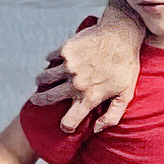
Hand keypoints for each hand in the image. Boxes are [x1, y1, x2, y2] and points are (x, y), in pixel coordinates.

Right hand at [32, 18, 142, 132]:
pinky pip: (51, 58)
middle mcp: (76, 84)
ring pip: (45, 78)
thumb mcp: (126, 95)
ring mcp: (69, 66)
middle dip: (40, 100)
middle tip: (36, 100)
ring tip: (40, 80)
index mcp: (89, 97)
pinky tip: (54, 62)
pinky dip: (51, 61)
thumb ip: (112, 116)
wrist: (122, 34)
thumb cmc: (127, 65)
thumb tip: (96, 129)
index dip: (66, 126)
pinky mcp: (65, 50)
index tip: (65, 124)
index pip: (68, 122)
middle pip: (48, 98)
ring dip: (41, 80)